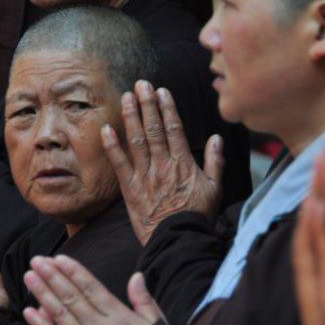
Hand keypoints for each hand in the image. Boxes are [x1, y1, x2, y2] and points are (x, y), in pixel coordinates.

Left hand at [22, 255, 160, 324]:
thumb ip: (144, 300)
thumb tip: (136, 276)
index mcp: (119, 317)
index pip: (91, 288)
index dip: (73, 271)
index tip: (58, 258)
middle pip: (71, 297)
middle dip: (52, 276)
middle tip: (37, 260)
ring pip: (59, 315)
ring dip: (42, 294)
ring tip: (29, 277)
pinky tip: (29, 311)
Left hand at [101, 80, 222, 244]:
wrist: (177, 240)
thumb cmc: (196, 215)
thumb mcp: (215, 189)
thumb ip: (216, 162)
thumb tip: (217, 138)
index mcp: (184, 163)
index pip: (174, 129)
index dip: (167, 108)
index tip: (162, 91)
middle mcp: (163, 164)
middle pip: (153, 128)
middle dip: (147, 104)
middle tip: (141, 84)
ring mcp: (145, 175)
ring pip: (137, 140)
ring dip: (131, 117)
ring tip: (126, 97)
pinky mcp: (130, 188)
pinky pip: (119, 163)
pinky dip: (112, 145)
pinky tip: (106, 128)